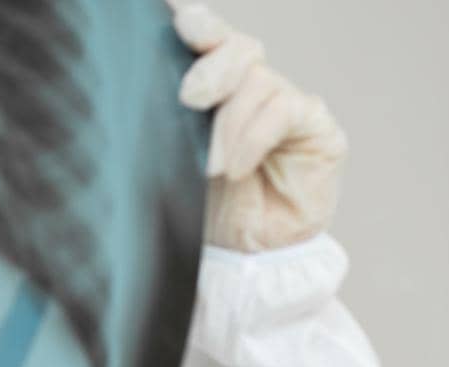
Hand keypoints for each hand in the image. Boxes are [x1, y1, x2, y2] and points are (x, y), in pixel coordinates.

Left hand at [174, 4, 347, 252]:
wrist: (243, 259)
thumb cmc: (201, 213)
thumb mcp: (168, 168)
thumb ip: (161, 127)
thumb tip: (134, 93)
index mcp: (207, 90)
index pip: (203, 41)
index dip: (194, 21)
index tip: (174, 12)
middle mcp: (247, 88)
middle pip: (237, 48)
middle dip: (211, 65)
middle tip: (189, 98)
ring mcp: (283, 102)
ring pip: (259, 80)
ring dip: (230, 123)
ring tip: (212, 167)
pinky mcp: (314, 126)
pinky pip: (285, 111)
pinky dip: (256, 137)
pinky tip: (238, 168)